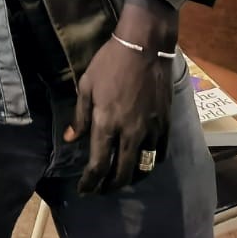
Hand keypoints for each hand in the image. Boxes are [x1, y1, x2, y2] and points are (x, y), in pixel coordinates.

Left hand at [64, 37, 171, 193]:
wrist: (145, 47)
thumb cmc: (110, 63)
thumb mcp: (87, 85)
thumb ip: (79, 116)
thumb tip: (70, 139)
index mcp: (106, 123)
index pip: (99, 164)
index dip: (91, 181)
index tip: (84, 189)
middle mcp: (130, 133)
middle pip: (122, 173)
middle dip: (109, 186)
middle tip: (100, 190)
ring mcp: (150, 130)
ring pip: (143, 167)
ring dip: (130, 178)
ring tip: (120, 180)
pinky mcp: (165, 125)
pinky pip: (159, 154)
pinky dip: (150, 164)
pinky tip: (141, 164)